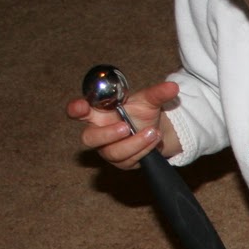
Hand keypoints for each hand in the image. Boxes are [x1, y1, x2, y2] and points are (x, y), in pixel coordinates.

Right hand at [65, 79, 180, 169]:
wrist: (155, 130)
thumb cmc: (142, 113)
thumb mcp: (148, 100)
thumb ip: (157, 93)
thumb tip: (173, 87)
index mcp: (96, 113)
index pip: (77, 111)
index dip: (75, 109)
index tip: (81, 106)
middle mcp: (98, 132)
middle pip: (89, 138)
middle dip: (107, 134)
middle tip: (125, 127)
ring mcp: (108, 149)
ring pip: (113, 153)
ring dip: (134, 143)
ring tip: (152, 132)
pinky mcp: (122, 162)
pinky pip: (129, 160)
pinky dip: (143, 149)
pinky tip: (154, 140)